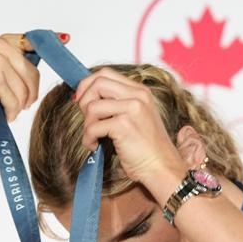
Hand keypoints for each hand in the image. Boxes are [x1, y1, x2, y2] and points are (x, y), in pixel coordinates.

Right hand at [0, 31, 69, 122]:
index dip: (51, 41)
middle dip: (30, 94)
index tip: (66, 38)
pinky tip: (5, 112)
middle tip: (21, 103)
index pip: (33, 40)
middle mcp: (0, 48)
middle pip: (33, 75)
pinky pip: (15, 101)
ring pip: (25, 91)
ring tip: (10, 107)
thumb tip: (48, 55)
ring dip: (20, 106)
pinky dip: (12, 112)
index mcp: (4, 42)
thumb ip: (19, 62)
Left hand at [73, 68, 186, 193]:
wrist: (162, 168)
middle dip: (84, 100)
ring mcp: (132, 109)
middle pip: (97, 83)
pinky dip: (88, 138)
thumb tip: (86, 97)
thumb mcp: (136, 118)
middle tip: (86, 119)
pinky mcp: (124, 125)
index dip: (88, 84)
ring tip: (93, 137)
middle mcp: (138, 96)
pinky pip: (93, 126)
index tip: (81, 99)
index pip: (106, 73)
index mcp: (140, 91)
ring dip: (86, 124)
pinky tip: (95, 146)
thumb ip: (118, 104)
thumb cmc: (148, 149)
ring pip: (92, 105)